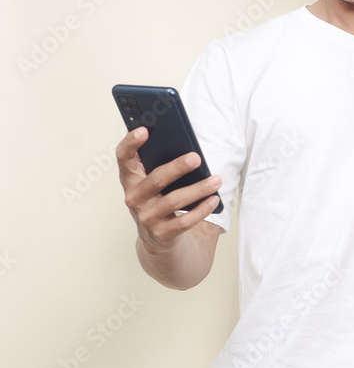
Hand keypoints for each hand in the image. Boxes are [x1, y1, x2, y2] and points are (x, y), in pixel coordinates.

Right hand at [116, 127, 222, 251]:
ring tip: (216, 180)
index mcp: (130, 178)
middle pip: (155, 180)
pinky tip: (214, 199)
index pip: (123, 157)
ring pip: (173, 201)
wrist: (158, 238)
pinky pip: (184, 222)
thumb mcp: (155, 181)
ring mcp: (146, 217)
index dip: (130, 143)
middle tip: (196, 157)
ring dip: (198, 189)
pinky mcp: (161, 234)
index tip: (144, 129)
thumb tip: (186, 147)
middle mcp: (133, 198)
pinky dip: (201, 210)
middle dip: (177, 167)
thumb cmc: (159, 198)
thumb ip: (161, 163)